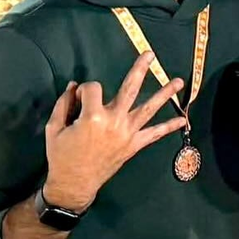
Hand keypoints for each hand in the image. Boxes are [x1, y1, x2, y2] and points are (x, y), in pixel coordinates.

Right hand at [43, 53, 186, 209]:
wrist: (74, 184)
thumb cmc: (61, 155)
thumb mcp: (54, 128)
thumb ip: (64, 104)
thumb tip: (74, 86)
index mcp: (93, 116)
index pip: (93, 89)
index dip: (84, 90)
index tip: (78, 98)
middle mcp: (115, 122)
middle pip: (130, 89)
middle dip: (140, 69)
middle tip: (150, 54)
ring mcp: (127, 133)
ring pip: (149, 109)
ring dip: (165, 94)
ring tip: (178, 81)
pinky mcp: (134, 145)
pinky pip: (154, 134)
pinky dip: (169, 127)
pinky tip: (183, 120)